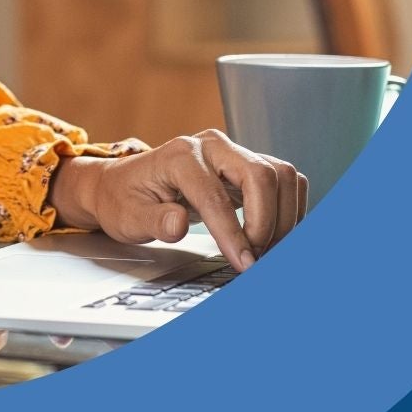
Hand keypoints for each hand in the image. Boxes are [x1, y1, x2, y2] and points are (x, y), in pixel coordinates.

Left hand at [51, 131, 308, 270]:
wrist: (123, 184)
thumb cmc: (125, 199)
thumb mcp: (128, 217)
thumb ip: (154, 221)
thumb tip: (178, 225)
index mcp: (181, 156)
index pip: (216, 196)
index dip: (234, 234)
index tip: (245, 264)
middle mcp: (212, 147)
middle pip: (260, 175)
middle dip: (266, 222)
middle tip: (256, 258)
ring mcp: (232, 153)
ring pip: (280, 175)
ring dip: (283, 216)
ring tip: (266, 250)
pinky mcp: (246, 166)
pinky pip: (284, 181)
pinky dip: (289, 208)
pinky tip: (276, 234)